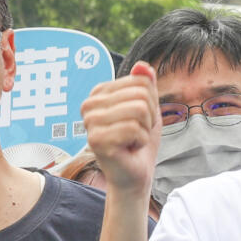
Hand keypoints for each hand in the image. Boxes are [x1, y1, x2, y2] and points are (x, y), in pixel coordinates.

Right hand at [80, 63, 160, 197]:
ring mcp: (90, 123)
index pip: (141, 81)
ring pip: (138, 110)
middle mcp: (89, 105)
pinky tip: (129, 149)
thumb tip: (142, 65)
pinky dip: (141, 141)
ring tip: (133, 140)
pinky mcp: (96, 140)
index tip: (138, 120)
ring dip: (144, 130)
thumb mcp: (148, 108)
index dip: (150, 102)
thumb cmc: (139, 141)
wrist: (135, 174)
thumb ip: (145, 84)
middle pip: (141, 95)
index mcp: (98, 93)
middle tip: (137, 133)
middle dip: (149, 117)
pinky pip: (134, 129)